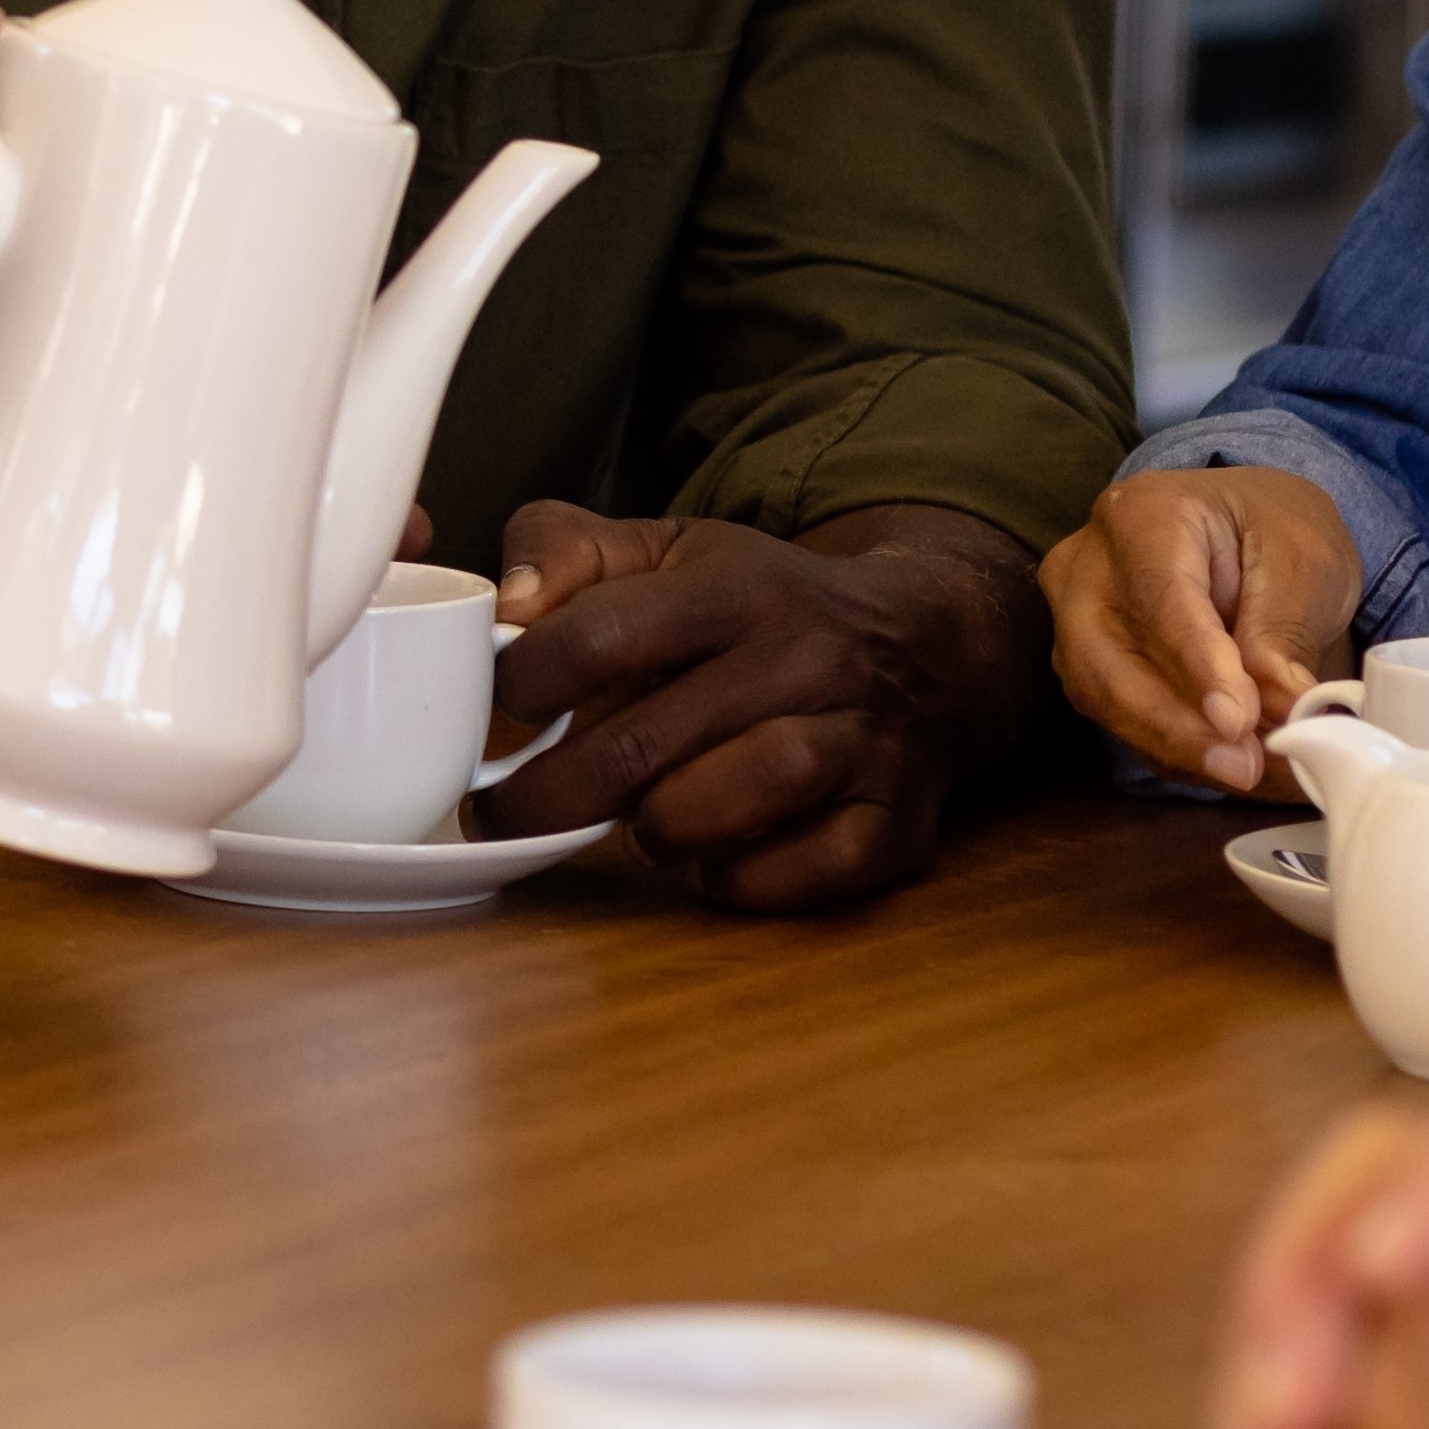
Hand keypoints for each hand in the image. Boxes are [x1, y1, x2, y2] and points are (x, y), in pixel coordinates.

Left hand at [476, 502, 1047, 910]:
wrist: (928, 644)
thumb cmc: (766, 606)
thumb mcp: (674, 549)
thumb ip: (572, 552)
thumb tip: (510, 606)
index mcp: (735, 587)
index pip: (603, 634)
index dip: (525, 684)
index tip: (500, 712)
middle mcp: (804, 657)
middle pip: (649, 740)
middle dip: (552, 795)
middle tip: (506, 813)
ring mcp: (860, 740)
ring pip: (749, 791)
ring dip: (664, 828)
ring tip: (631, 830)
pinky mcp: (894, 818)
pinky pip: (816, 866)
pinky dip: (748, 879)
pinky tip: (710, 864)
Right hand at [1036, 467, 1362, 790]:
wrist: (1246, 535)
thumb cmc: (1272, 530)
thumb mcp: (1304, 560)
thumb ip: (1285, 630)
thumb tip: (1284, 707)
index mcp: (1141, 514)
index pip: (1159, 597)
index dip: (1195, 664)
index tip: (1238, 719)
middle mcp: (1086, 567)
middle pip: (1106, 660)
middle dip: (1174, 724)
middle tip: (1244, 764)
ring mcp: (1075, 622)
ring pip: (1103, 700)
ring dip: (1175, 746)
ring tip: (1246, 768)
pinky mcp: (1088, 670)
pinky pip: (1119, 724)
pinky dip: (1175, 753)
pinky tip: (1225, 763)